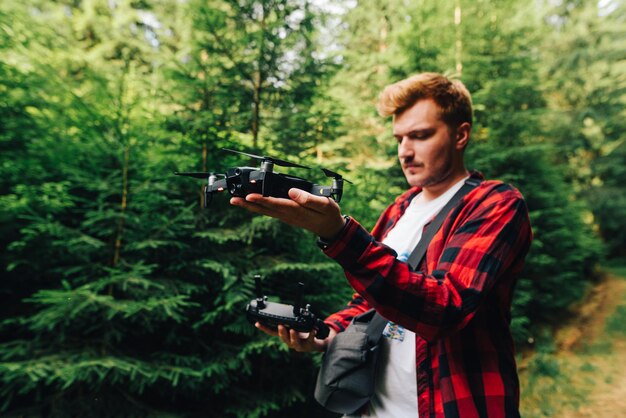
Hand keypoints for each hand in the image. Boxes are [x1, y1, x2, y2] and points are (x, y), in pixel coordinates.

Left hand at [230, 188, 345, 239]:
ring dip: (250, 206)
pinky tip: (251, 203)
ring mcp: (286, 217)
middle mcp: (288, 215)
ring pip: (265, 211)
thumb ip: (309, 199)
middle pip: (264, 209)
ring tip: (236, 200)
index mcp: (296, 210)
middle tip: (233, 200)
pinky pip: (269, 211)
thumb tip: (292, 192)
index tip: (249, 196)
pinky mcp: (286, 216)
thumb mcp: (325, 205)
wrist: (331, 228)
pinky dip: (258, 207)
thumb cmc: (329, 215)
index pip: (275, 204)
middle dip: (248, 204)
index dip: (261, 199)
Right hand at [255, 322, 336, 351]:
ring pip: (294, 341)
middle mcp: (290, 341)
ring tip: (293, 330)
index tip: (257, 323)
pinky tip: (313, 329)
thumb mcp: (293, 327)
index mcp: (285, 336)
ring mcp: (299, 344)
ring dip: (293, 336)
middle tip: (280, 326)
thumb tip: (285, 308)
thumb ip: (288, 320)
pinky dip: (311, 334)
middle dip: (281, 332)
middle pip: (283, 338)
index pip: (273, 332)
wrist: (314, 344)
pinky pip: (310, 338)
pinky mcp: (309, 344)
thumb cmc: (301, 334)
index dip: (264, 328)